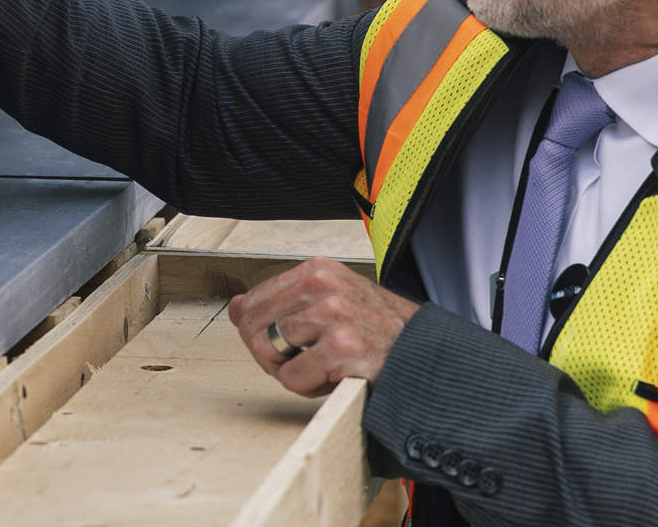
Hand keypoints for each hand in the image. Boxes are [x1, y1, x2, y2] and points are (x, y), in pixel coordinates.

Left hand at [229, 256, 420, 397]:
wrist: (421, 356)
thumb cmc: (375, 334)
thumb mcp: (329, 303)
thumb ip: (281, 302)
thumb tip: (235, 307)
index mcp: (317, 270)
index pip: (252, 301)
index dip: (261, 332)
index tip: (288, 343)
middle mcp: (322, 285)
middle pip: (252, 327)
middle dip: (271, 354)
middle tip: (304, 361)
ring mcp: (331, 313)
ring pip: (268, 351)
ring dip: (292, 371)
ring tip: (324, 367)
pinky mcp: (340, 345)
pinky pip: (291, 377)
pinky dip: (307, 387)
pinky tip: (333, 377)